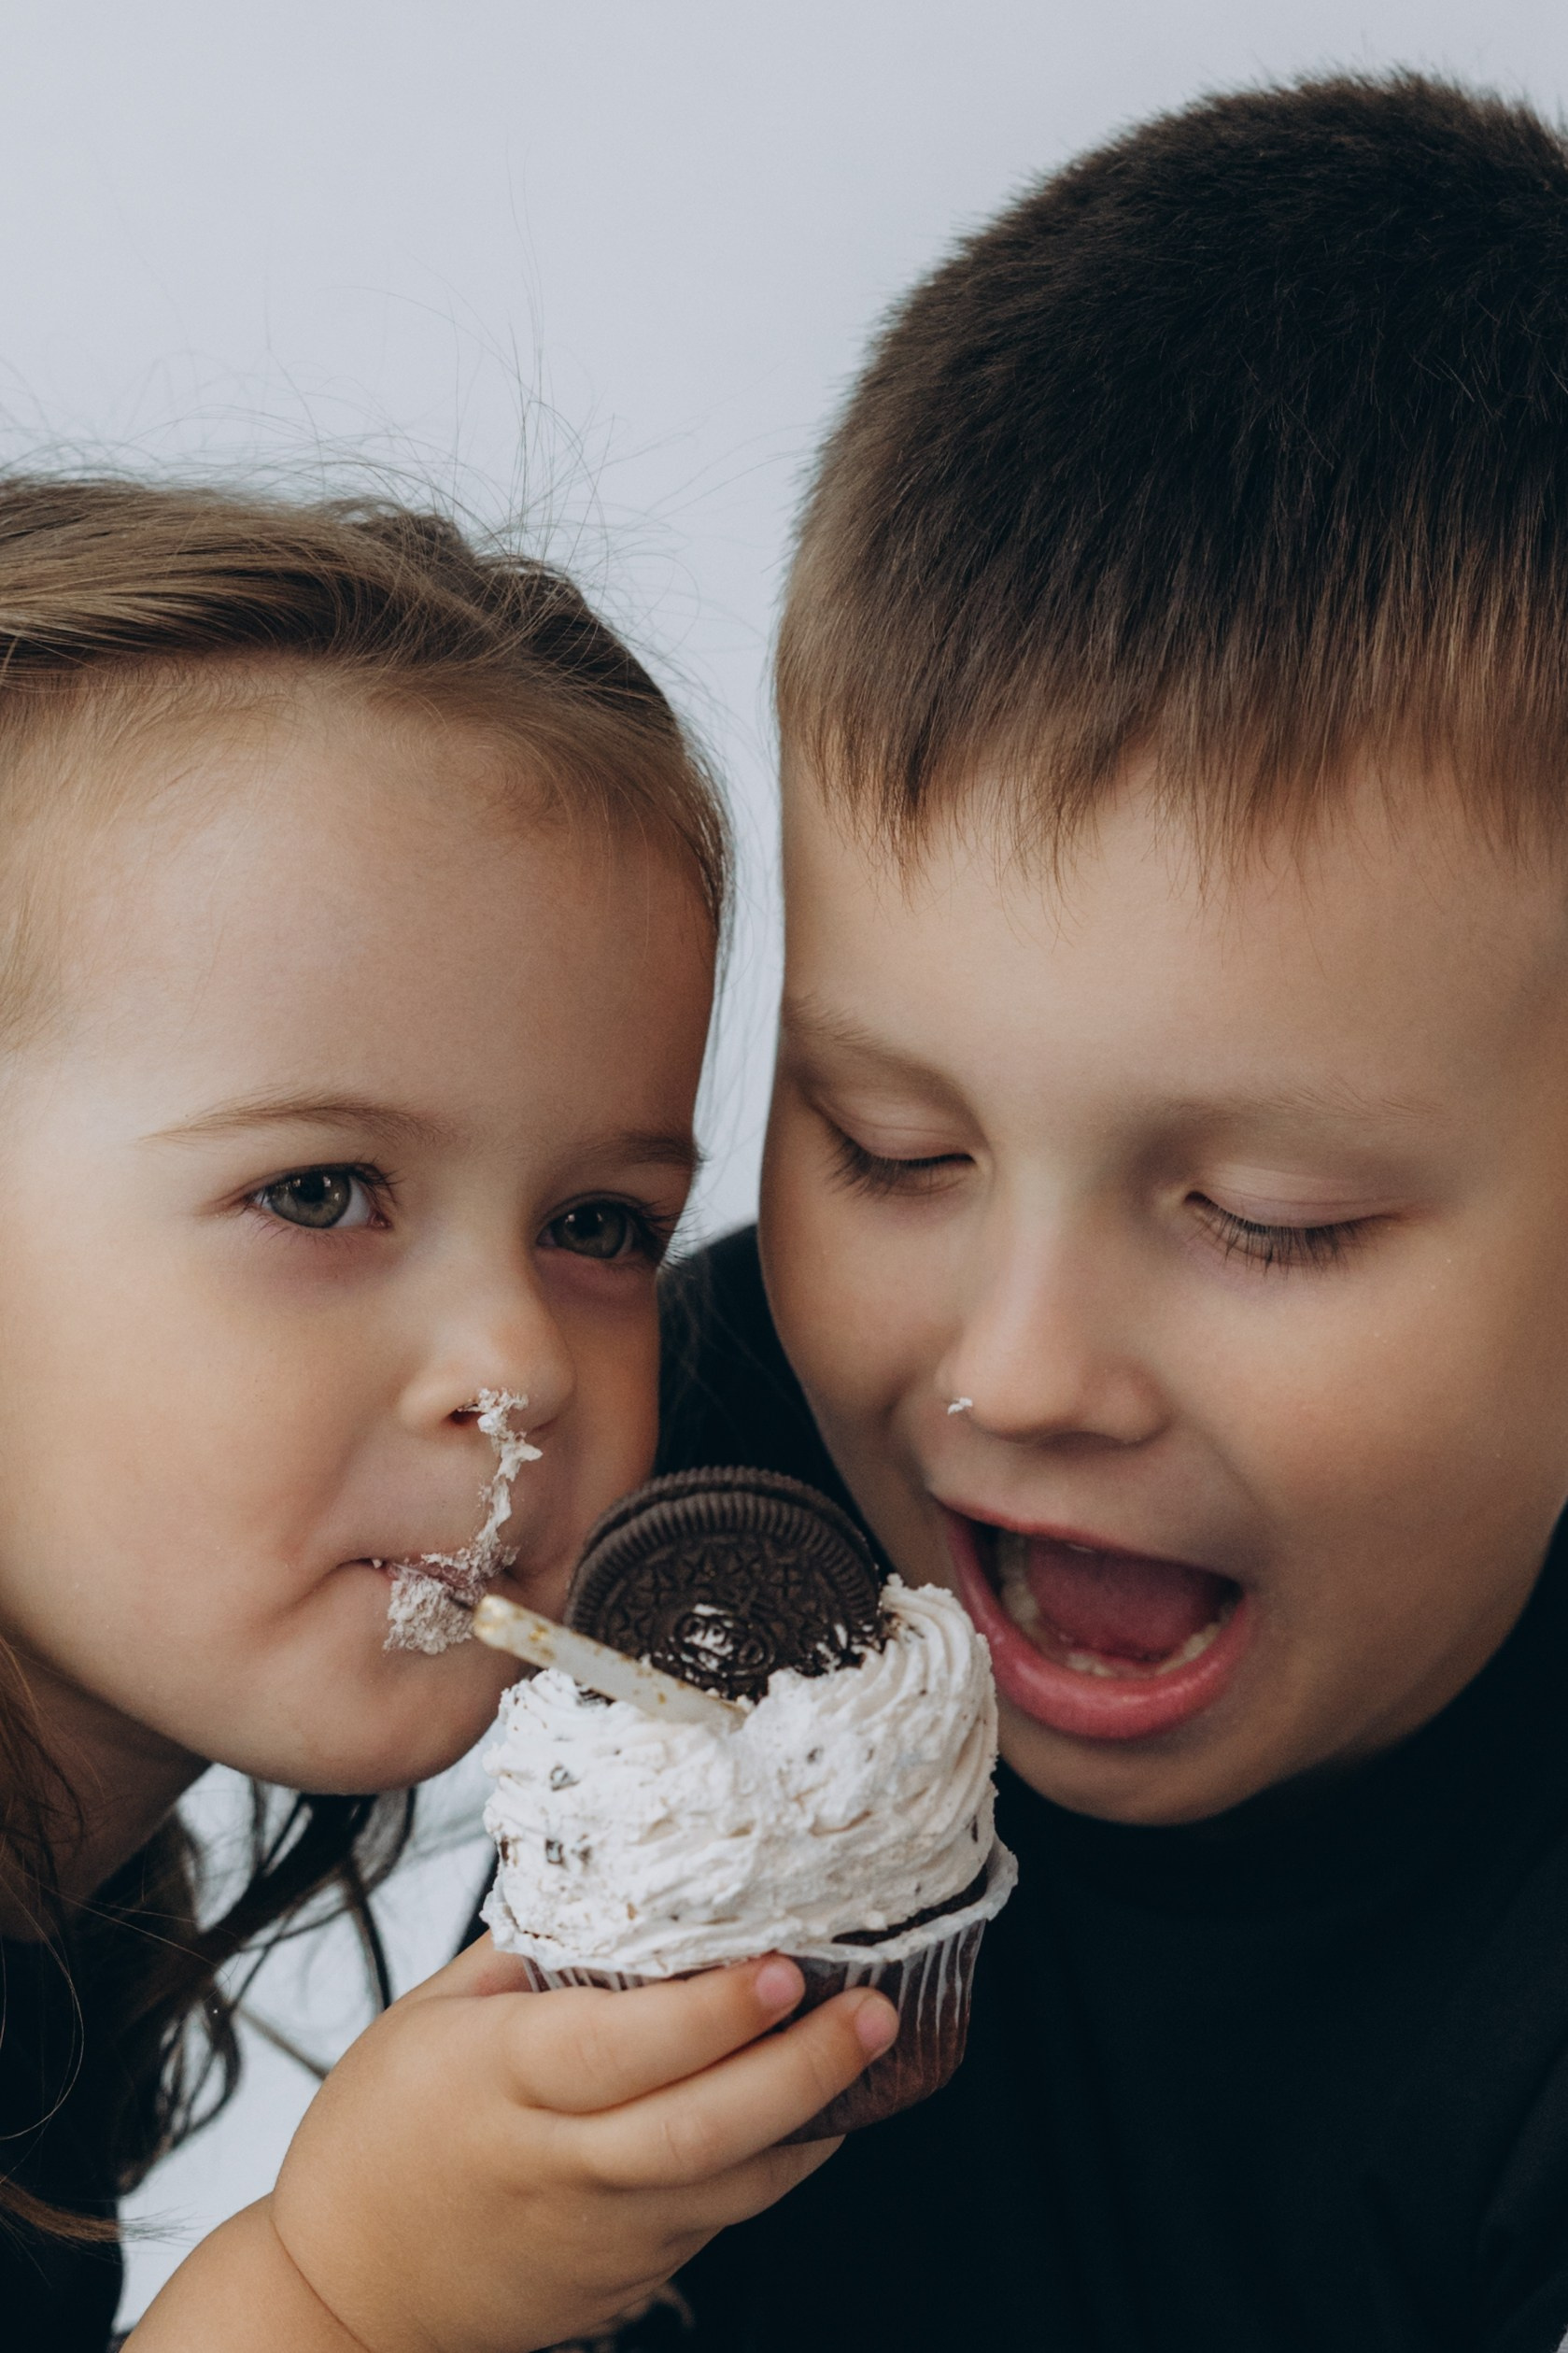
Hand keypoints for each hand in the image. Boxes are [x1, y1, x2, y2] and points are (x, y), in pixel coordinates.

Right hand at [268, 1933, 896, 2352]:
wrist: (342, 2297)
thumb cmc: (376, 2138)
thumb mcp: (426, 2019)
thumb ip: (523, 1954)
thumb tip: (613, 1876)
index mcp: (498, 2083)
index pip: (616, 2049)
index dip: (706, 2013)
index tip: (778, 1965)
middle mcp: (555, 2164)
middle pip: (695, 2128)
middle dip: (799, 2068)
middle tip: (872, 2005)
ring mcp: (597, 2233)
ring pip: (726, 2184)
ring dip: (811, 2115)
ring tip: (872, 2041)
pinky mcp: (624, 2278)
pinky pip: (718, 2218)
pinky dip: (776, 2164)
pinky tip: (815, 2109)